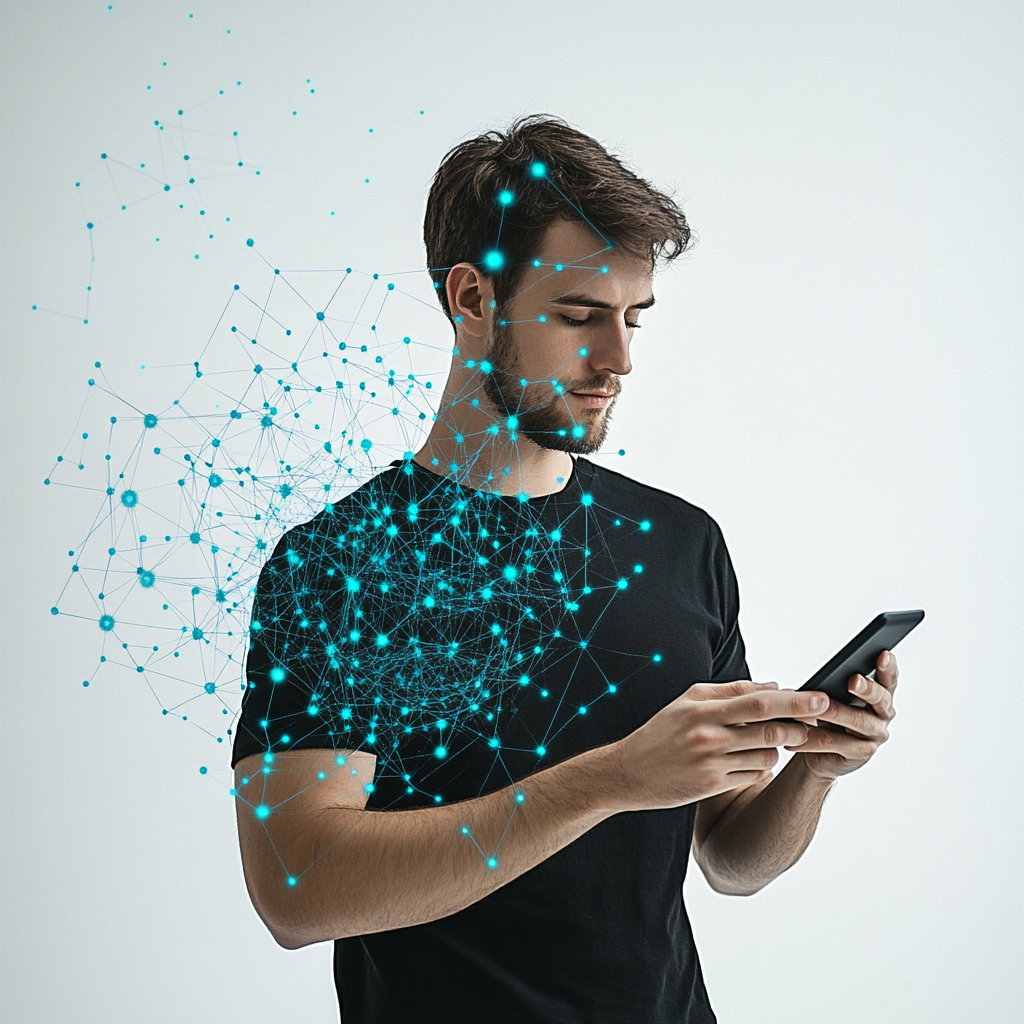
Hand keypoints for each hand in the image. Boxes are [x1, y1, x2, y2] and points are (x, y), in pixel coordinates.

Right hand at [605, 680, 827, 811]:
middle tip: (816, 721)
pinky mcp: (712, 786)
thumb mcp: (687, 702)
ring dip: (779, 748)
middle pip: (770, 728)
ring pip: (767, 755)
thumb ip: (730, 691)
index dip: (794, 701)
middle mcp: (708, 735)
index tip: (820, 698)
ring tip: (774, 741)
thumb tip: (774, 686)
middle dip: (800, 725)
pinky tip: (752, 759)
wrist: (628, 772)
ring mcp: (711, 763)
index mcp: (702, 709)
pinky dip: (761, 766)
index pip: (758, 701)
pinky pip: (753, 775)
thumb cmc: (661, 733)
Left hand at [785, 650, 897, 780]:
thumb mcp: (832, 697)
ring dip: (832, 712)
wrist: (821, 752)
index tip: (884, 654)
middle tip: (852, 680)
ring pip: (856, 721)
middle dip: (866, 688)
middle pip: (879, 699)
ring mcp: (874, 736)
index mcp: (880, 695)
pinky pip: (836, 743)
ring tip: (812, 709)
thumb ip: (834, 685)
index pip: (889, 679)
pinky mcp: (860, 754)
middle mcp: (883, 714)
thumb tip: (820, 678)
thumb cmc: (828, 716)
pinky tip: (795, 736)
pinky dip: (812, 738)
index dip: (888, 667)